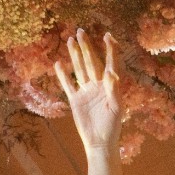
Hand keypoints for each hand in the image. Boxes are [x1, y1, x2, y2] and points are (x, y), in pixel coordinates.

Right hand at [54, 30, 121, 152]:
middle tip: (81, 31)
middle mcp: (98, 85)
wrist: (99, 142)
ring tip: (71, 40)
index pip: (110, 63)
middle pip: (91, 62)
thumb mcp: (116, 108)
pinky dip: (63, 75)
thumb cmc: (112, 127)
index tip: (107, 35)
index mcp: (110, 86)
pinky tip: (59, 63)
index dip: (110, 49)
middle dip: (87, 47)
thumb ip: (114, 90)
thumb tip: (111, 73)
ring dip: (75, 55)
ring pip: (79, 69)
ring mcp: (86, 91)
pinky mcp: (75, 100)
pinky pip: (68, 84)